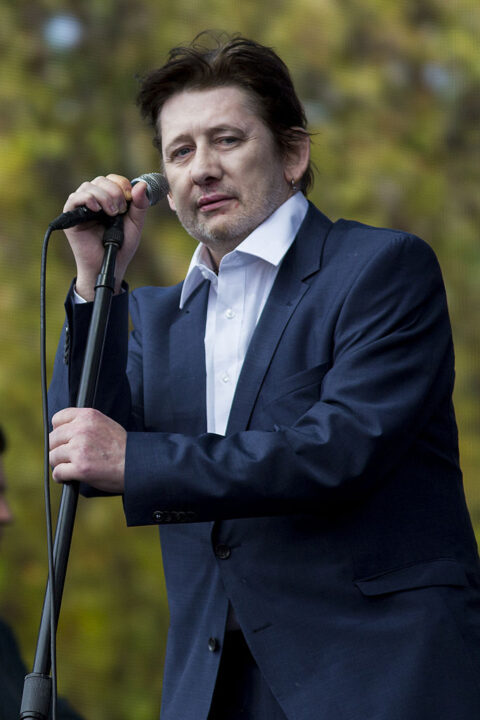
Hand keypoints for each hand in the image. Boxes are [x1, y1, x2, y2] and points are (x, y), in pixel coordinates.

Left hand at [49, 408, 125, 492]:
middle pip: (53, 439)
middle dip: (58, 449)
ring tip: (70, 467)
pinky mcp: (80, 468)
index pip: (58, 418)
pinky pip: (58, 472)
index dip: (59, 431)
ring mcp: (80, 449)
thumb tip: (63, 432)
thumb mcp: (105, 424)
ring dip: (60, 464)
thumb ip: (84, 424)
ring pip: (53, 456)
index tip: (65, 439)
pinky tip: (69, 477)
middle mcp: (82, 430)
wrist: (137, 464)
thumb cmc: (122, 447)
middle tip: (68, 456)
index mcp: (88, 416)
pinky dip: (61, 477)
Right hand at [63, 174, 150, 299]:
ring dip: (103, 197)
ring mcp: (81, 208)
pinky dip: (87, 199)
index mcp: (108, 200)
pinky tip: (96, 209)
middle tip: (120, 210)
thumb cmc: (121, 247)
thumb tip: (142, 185)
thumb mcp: (135, 224)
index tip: (129, 198)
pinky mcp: (70, 217)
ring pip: (88, 186)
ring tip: (111, 214)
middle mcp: (93, 201)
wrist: (110, 266)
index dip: (122, 184)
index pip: (112, 179)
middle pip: (100, 180)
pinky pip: (74, 198)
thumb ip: (140, 205)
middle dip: (114, 192)